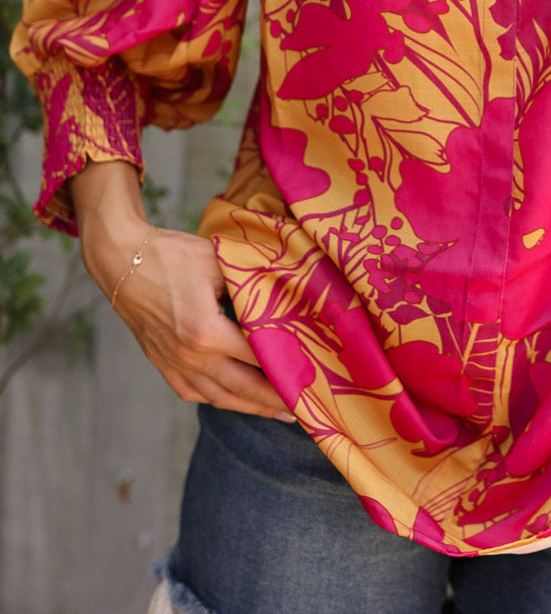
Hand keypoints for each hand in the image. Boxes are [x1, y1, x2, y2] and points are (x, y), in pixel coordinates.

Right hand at [71, 161, 290, 419]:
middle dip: (275, 401)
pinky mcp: (162, 363)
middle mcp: (189, 356)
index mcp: (205, 332)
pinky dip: (218, 399)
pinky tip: (235, 400)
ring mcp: (173, 364)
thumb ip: (246, 286)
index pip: (256, 355)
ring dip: (250, 407)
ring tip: (278, 412)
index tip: (311, 373)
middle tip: (304, 409)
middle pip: (242, 388)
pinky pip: (194, 392)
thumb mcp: (216, 262)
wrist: (121, 260)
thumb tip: (279, 299)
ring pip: (219, 396)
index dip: (285, 365)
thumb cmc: (171, 255)